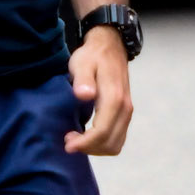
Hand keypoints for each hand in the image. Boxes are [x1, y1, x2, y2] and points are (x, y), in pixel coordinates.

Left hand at [65, 26, 132, 154]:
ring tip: (77, 140)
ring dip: (96, 148)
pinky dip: (102, 144)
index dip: (84, 143)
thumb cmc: (92, 56)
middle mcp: (125, 108)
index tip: (67, 143)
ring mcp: (127, 112)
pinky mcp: (125, 114)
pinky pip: (117, 139)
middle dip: (89, 148)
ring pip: (115, 144)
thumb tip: (85, 95)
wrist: (110, 46)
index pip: (101, 132)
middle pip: (110, 143)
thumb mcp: (82, 63)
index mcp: (114, 98)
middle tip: (69, 141)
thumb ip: (83, 79)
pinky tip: (87, 136)